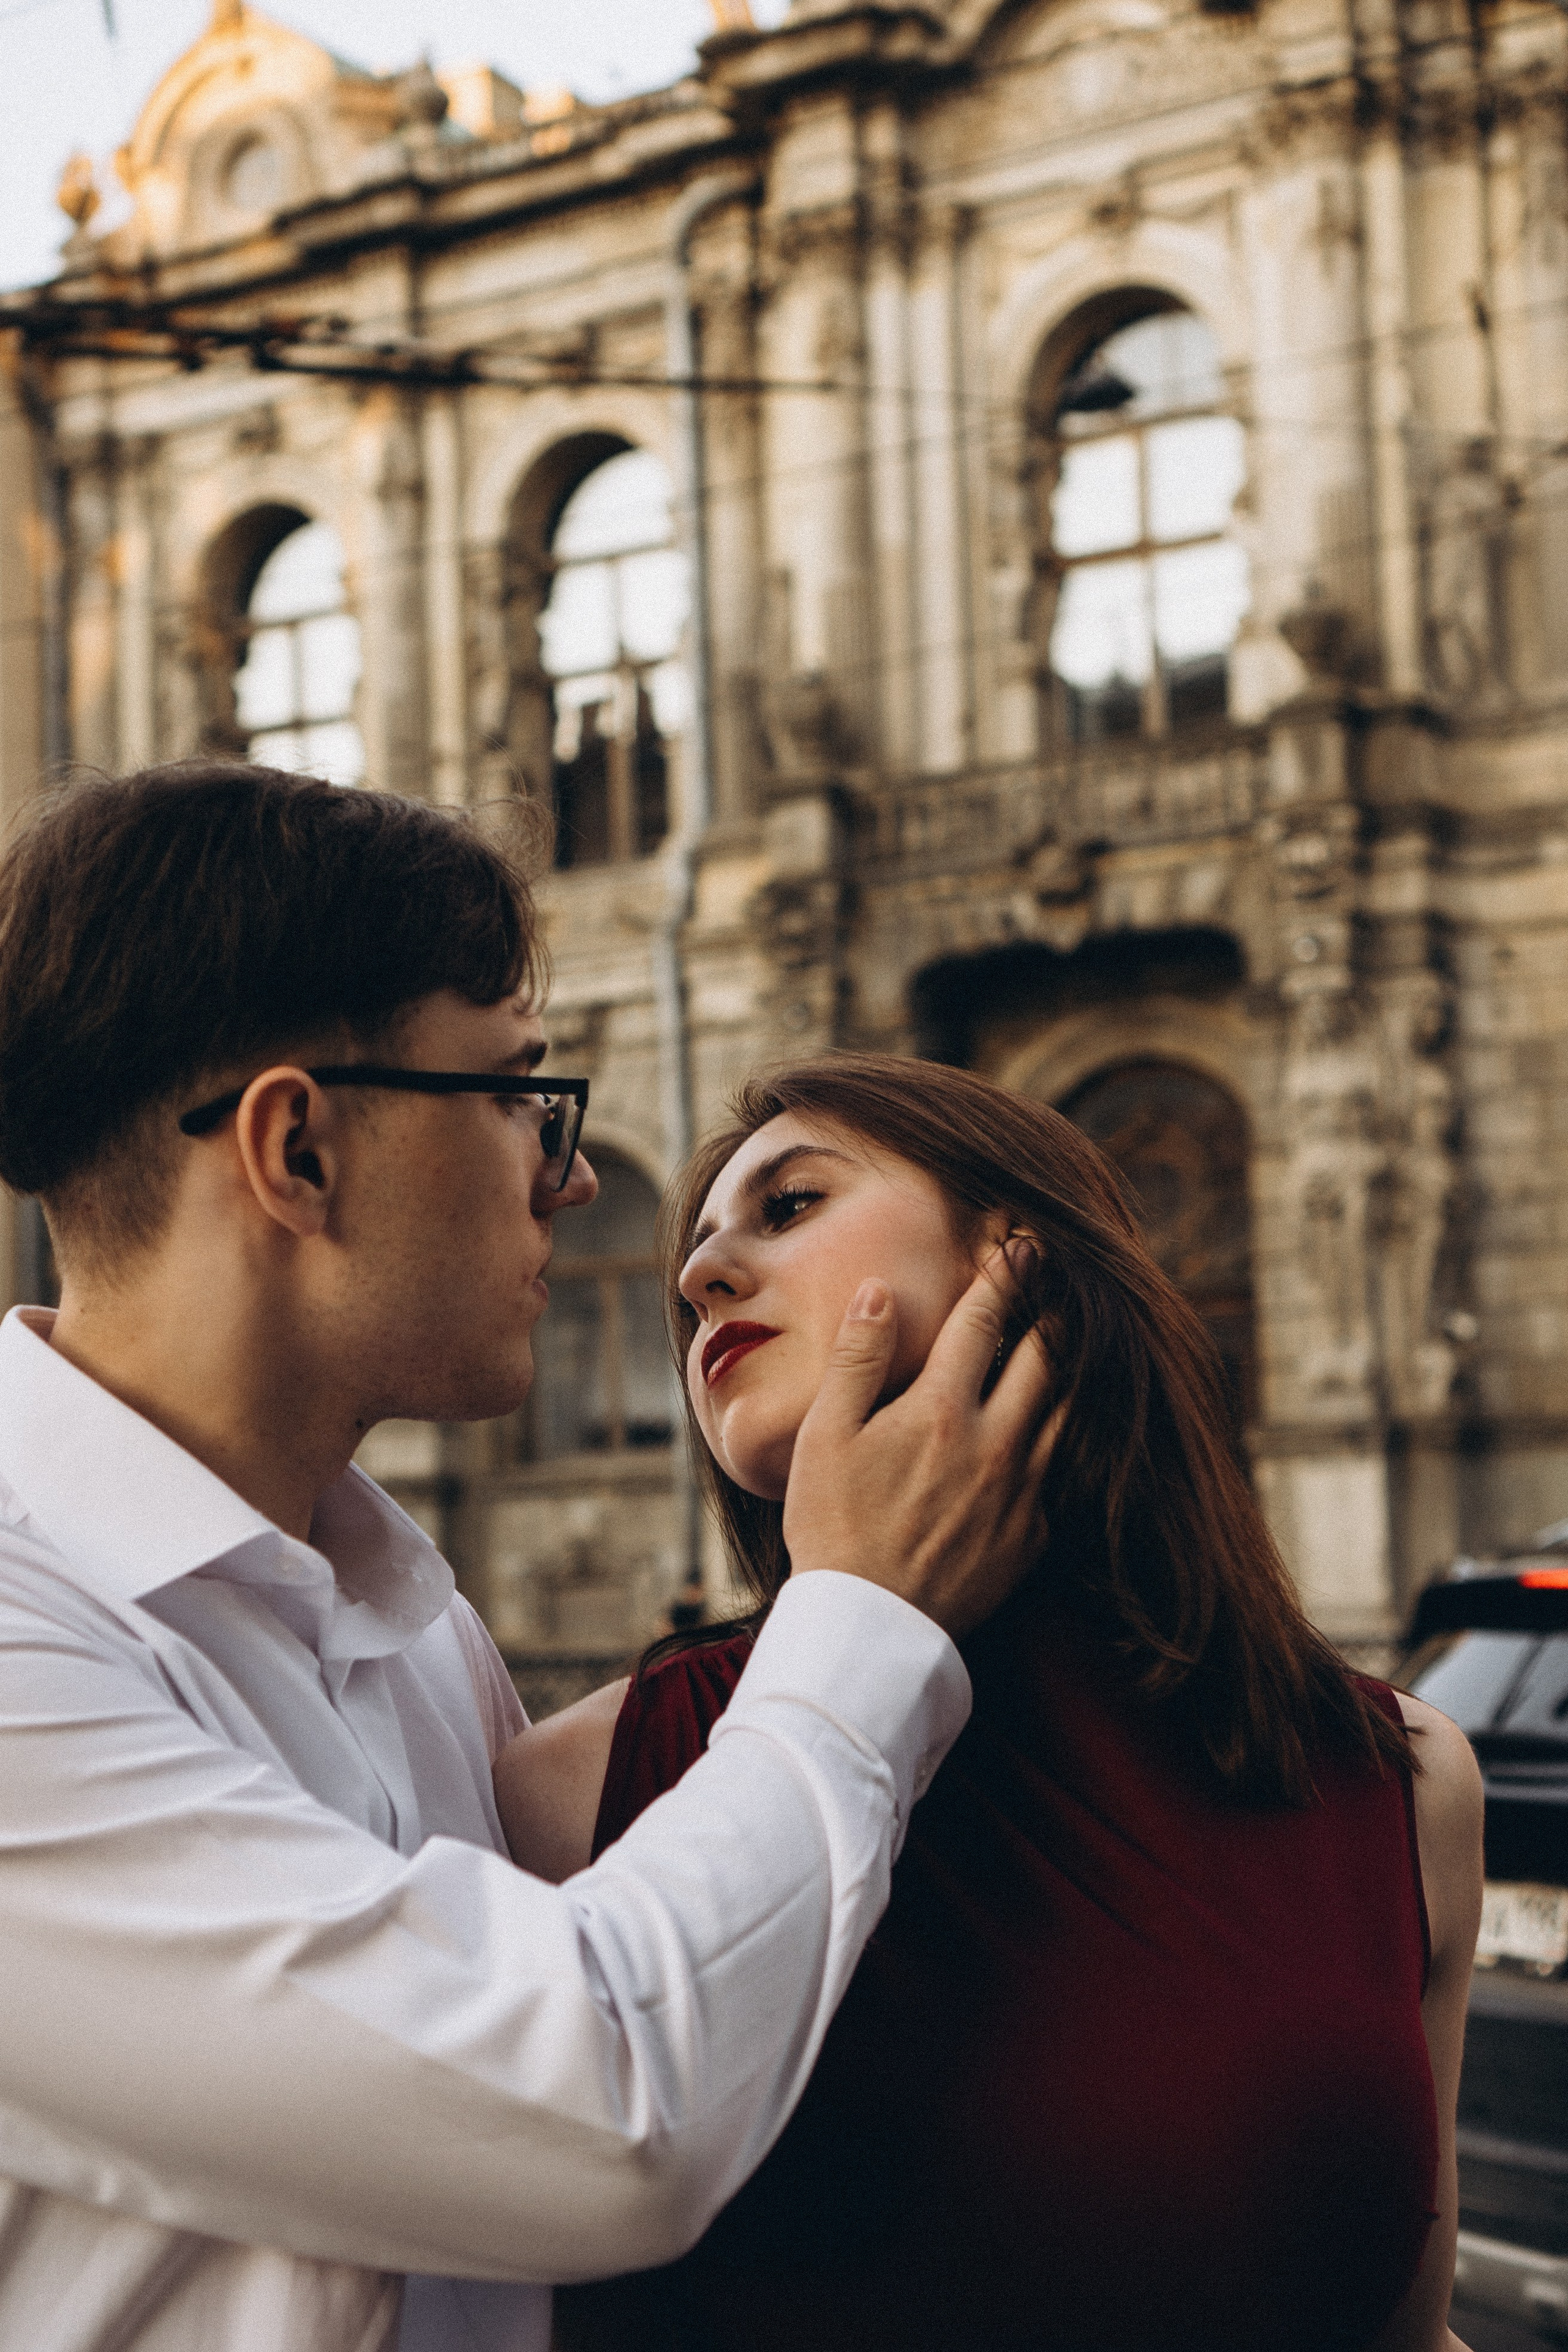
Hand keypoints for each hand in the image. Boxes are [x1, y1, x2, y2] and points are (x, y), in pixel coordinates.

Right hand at [781, 1247, 1062, 1639]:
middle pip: (1047, 1357)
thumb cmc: (834, 1528)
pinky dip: (1060, 1435)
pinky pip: (1059, 1469)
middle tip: (1059, 1276)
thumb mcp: (825, 1436)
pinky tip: (1053, 1425)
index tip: (1021, 1241)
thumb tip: (878, 1290)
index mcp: (941, 1410)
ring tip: (1070, 1338)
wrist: (870, 1627)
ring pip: (1067, 1410)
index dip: (1006, 1274)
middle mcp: (995, 1444)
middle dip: (1053, 1308)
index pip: (986, 1321)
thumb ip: (857, 1358)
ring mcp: (1022, 1492)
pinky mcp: (1033, 1535)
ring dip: (1070, 1368)